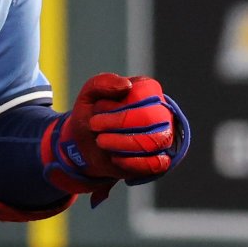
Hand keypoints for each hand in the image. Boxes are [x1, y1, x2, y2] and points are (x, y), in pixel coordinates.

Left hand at [51, 74, 189, 185]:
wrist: (84, 145)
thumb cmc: (92, 116)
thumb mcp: (89, 95)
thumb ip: (103, 82)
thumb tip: (127, 85)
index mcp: (148, 91)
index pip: (145, 93)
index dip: (119, 102)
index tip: (97, 107)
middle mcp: (161, 112)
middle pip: (151, 116)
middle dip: (119, 122)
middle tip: (94, 125)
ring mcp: (162, 137)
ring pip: (155, 141)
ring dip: (123, 142)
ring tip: (100, 141)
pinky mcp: (158, 161)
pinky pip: (158, 164)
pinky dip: (134, 162)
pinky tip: (114, 158)